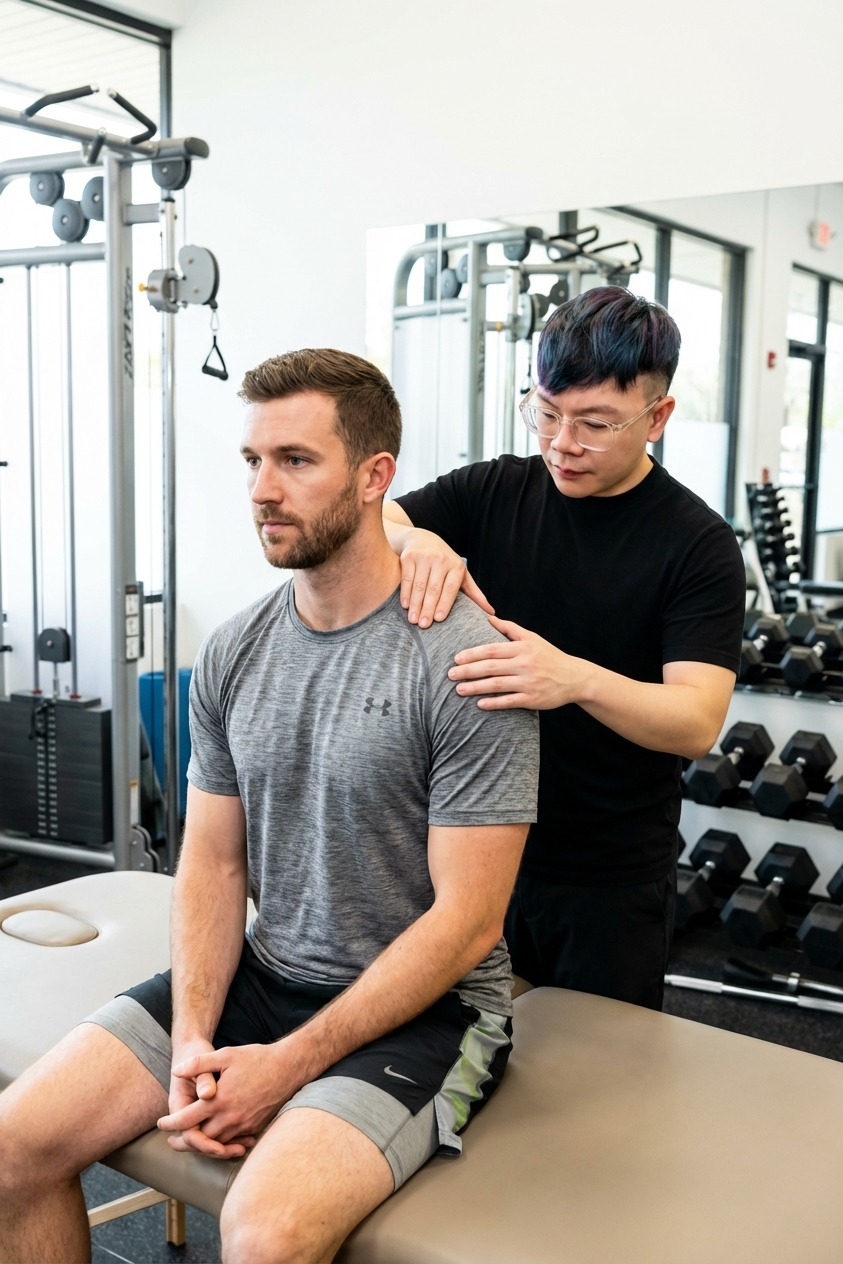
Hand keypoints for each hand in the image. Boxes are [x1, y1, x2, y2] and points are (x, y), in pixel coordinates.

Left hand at [158, 1042, 299, 1158]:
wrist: (287, 1068)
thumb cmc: (256, 1059)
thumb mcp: (226, 1055)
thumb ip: (199, 1063)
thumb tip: (177, 1071)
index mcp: (219, 1101)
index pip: (186, 1120)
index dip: (170, 1123)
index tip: (161, 1124)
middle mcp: (230, 1118)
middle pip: (199, 1139)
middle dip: (184, 1141)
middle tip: (172, 1141)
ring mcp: (243, 1125)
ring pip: (216, 1143)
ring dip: (202, 1144)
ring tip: (191, 1141)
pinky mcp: (254, 1127)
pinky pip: (233, 1141)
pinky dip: (222, 1142)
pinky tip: (217, 1138)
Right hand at [398, 528, 492, 628]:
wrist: (423, 539)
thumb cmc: (445, 563)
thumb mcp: (461, 574)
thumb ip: (474, 593)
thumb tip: (491, 612)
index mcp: (457, 566)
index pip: (450, 588)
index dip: (444, 603)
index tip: (439, 619)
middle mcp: (441, 560)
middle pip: (433, 588)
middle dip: (427, 608)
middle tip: (424, 625)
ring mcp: (424, 557)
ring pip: (419, 585)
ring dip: (415, 604)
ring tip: (413, 620)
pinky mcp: (409, 557)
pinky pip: (406, 579)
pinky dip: (405, 593)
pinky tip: (405, 606)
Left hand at [448, 615, 596, 709]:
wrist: (574, 678)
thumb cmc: (549, 656)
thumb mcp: (532, 638)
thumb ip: (509, 628)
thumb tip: (487, 617)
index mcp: (522, 648)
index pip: (492, 650)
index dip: (472, 654)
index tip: (456, 658)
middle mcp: (524, 664)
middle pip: (491, 668)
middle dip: (468, 671)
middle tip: (450, 675)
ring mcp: (528, 682)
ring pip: (497, 685)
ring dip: (475, 688)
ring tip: (458, 690)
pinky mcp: (532, 699)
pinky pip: (509, 701)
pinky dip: (493, 703)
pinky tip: (479, 704)